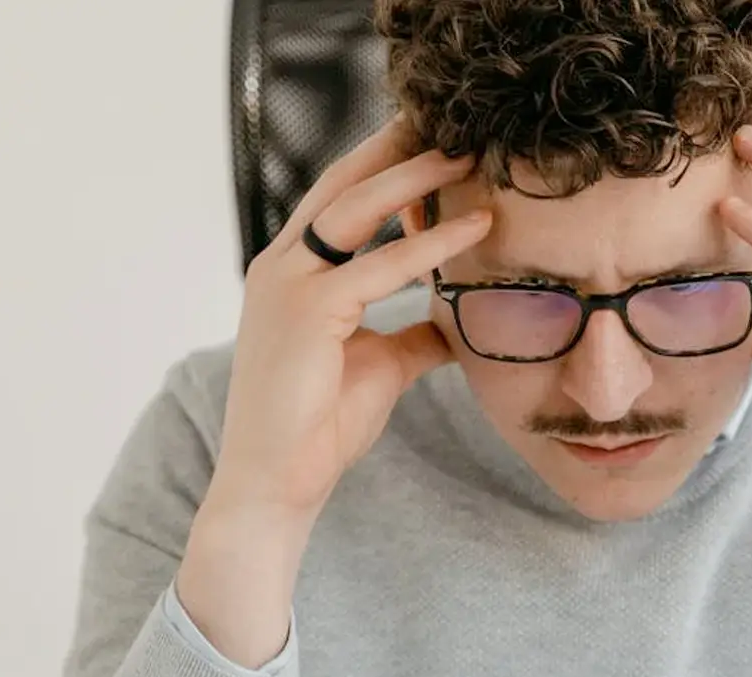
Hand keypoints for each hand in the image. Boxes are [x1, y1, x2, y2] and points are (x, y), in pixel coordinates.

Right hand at [178, 119, 490, 665]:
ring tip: (468, 154)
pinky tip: (475, 227)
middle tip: (450, 118)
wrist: (276, 483)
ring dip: (416, 176)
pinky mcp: (308, 313)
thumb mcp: (381, 365)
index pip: (339, 198)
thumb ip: (414, 334)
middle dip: (397, 146)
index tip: (432, 136)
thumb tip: (459, 321)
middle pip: (343, 184)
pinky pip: (379, 266)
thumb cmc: (320, 427)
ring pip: (356, 209)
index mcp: (291, 273)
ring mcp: (287, 285)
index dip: (385, 163)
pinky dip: (429, 243)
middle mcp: (281, 267)